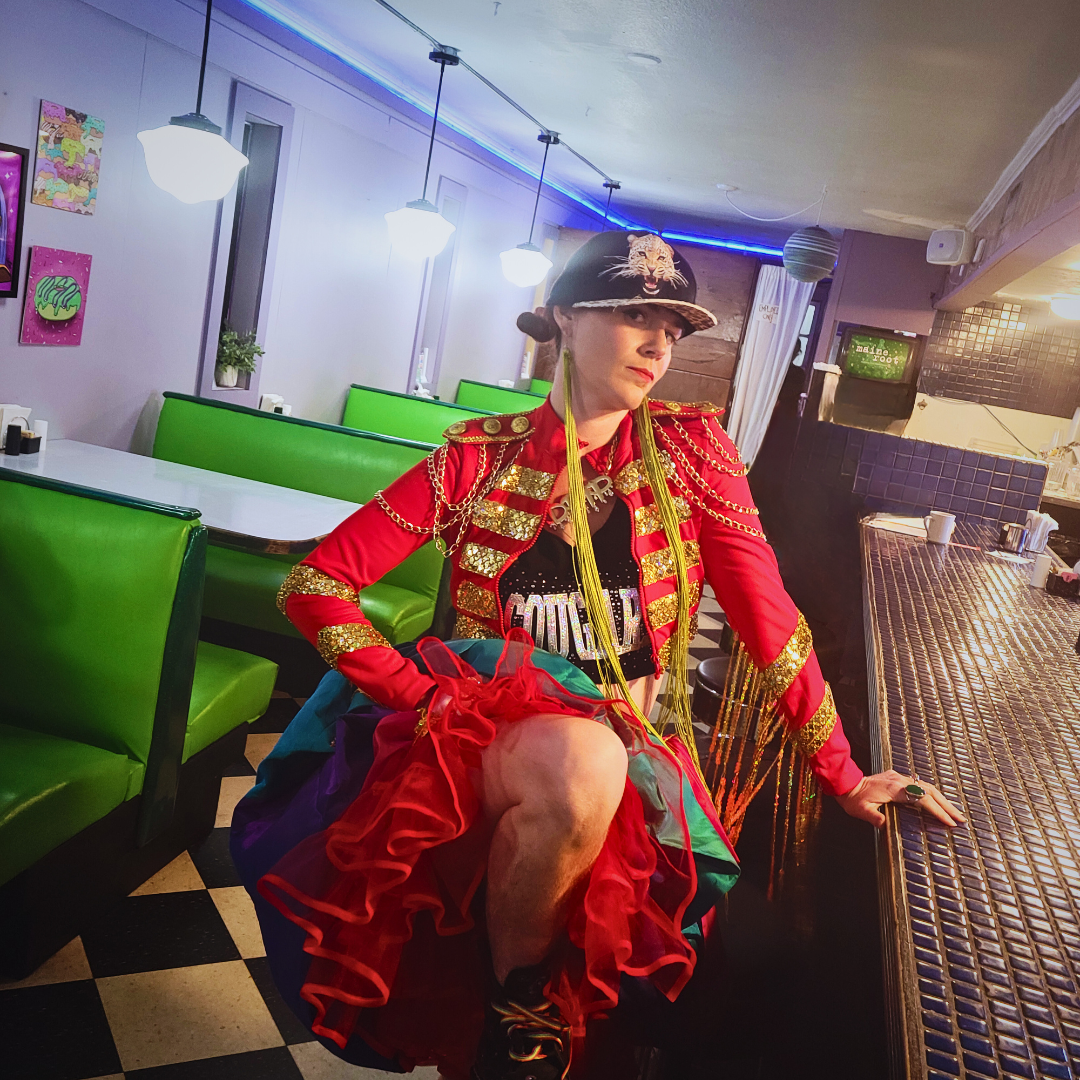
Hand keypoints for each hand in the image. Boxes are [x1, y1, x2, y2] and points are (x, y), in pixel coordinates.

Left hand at [836, 769, 965, 828]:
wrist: (844, 782)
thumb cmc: (852, 799)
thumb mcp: (861, 811)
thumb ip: (873, 817)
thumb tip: (883, 824)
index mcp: (894, 789)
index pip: (922, 800)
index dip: (937, 811)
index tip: (950, 822)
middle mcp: (900, 780)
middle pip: (930, 791)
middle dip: (947, 806)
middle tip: (961, 819)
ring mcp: (899, 777)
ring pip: (927, 786)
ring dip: (942, 799)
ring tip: (954, 812)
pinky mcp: (896, 777)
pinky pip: (919, 784)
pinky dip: (931, 793)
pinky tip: (937, 801)